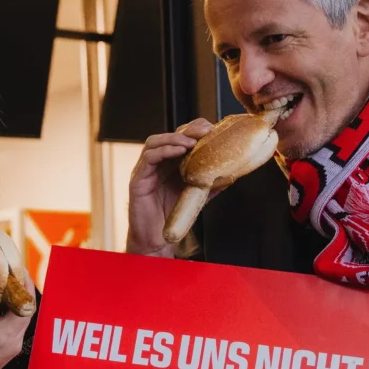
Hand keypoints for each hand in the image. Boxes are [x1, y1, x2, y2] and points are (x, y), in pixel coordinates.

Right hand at [0, 263, 29, 368]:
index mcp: (6, 334)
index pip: (27, 304)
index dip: (25, 285)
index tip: (18, 268)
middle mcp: (14, 341)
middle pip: (27, 310)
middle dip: (21, 290)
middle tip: (11, 271)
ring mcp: (12, 347)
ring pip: (22, 318)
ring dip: (16, 300)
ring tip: (5, 282)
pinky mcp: (6, 350)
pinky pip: (14, 326)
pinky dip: (10, 311)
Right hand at [125, 119, 212, 257]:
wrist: (156, 239)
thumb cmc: (172, 216)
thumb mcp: (196, 196)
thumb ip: (210, 184)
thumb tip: (231, 173)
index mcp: (169, 164)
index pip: (181, 138)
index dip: (195, 129)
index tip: (212, 129)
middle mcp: (156, 163)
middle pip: (169, 136)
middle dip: (188, 130)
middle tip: (205, 131)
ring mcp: (145, 170)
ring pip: (155, 142)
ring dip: (174, 138)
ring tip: (191, 141)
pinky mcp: (137, 180)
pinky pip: (148, 159)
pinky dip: (163, 151)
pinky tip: (178, 151)